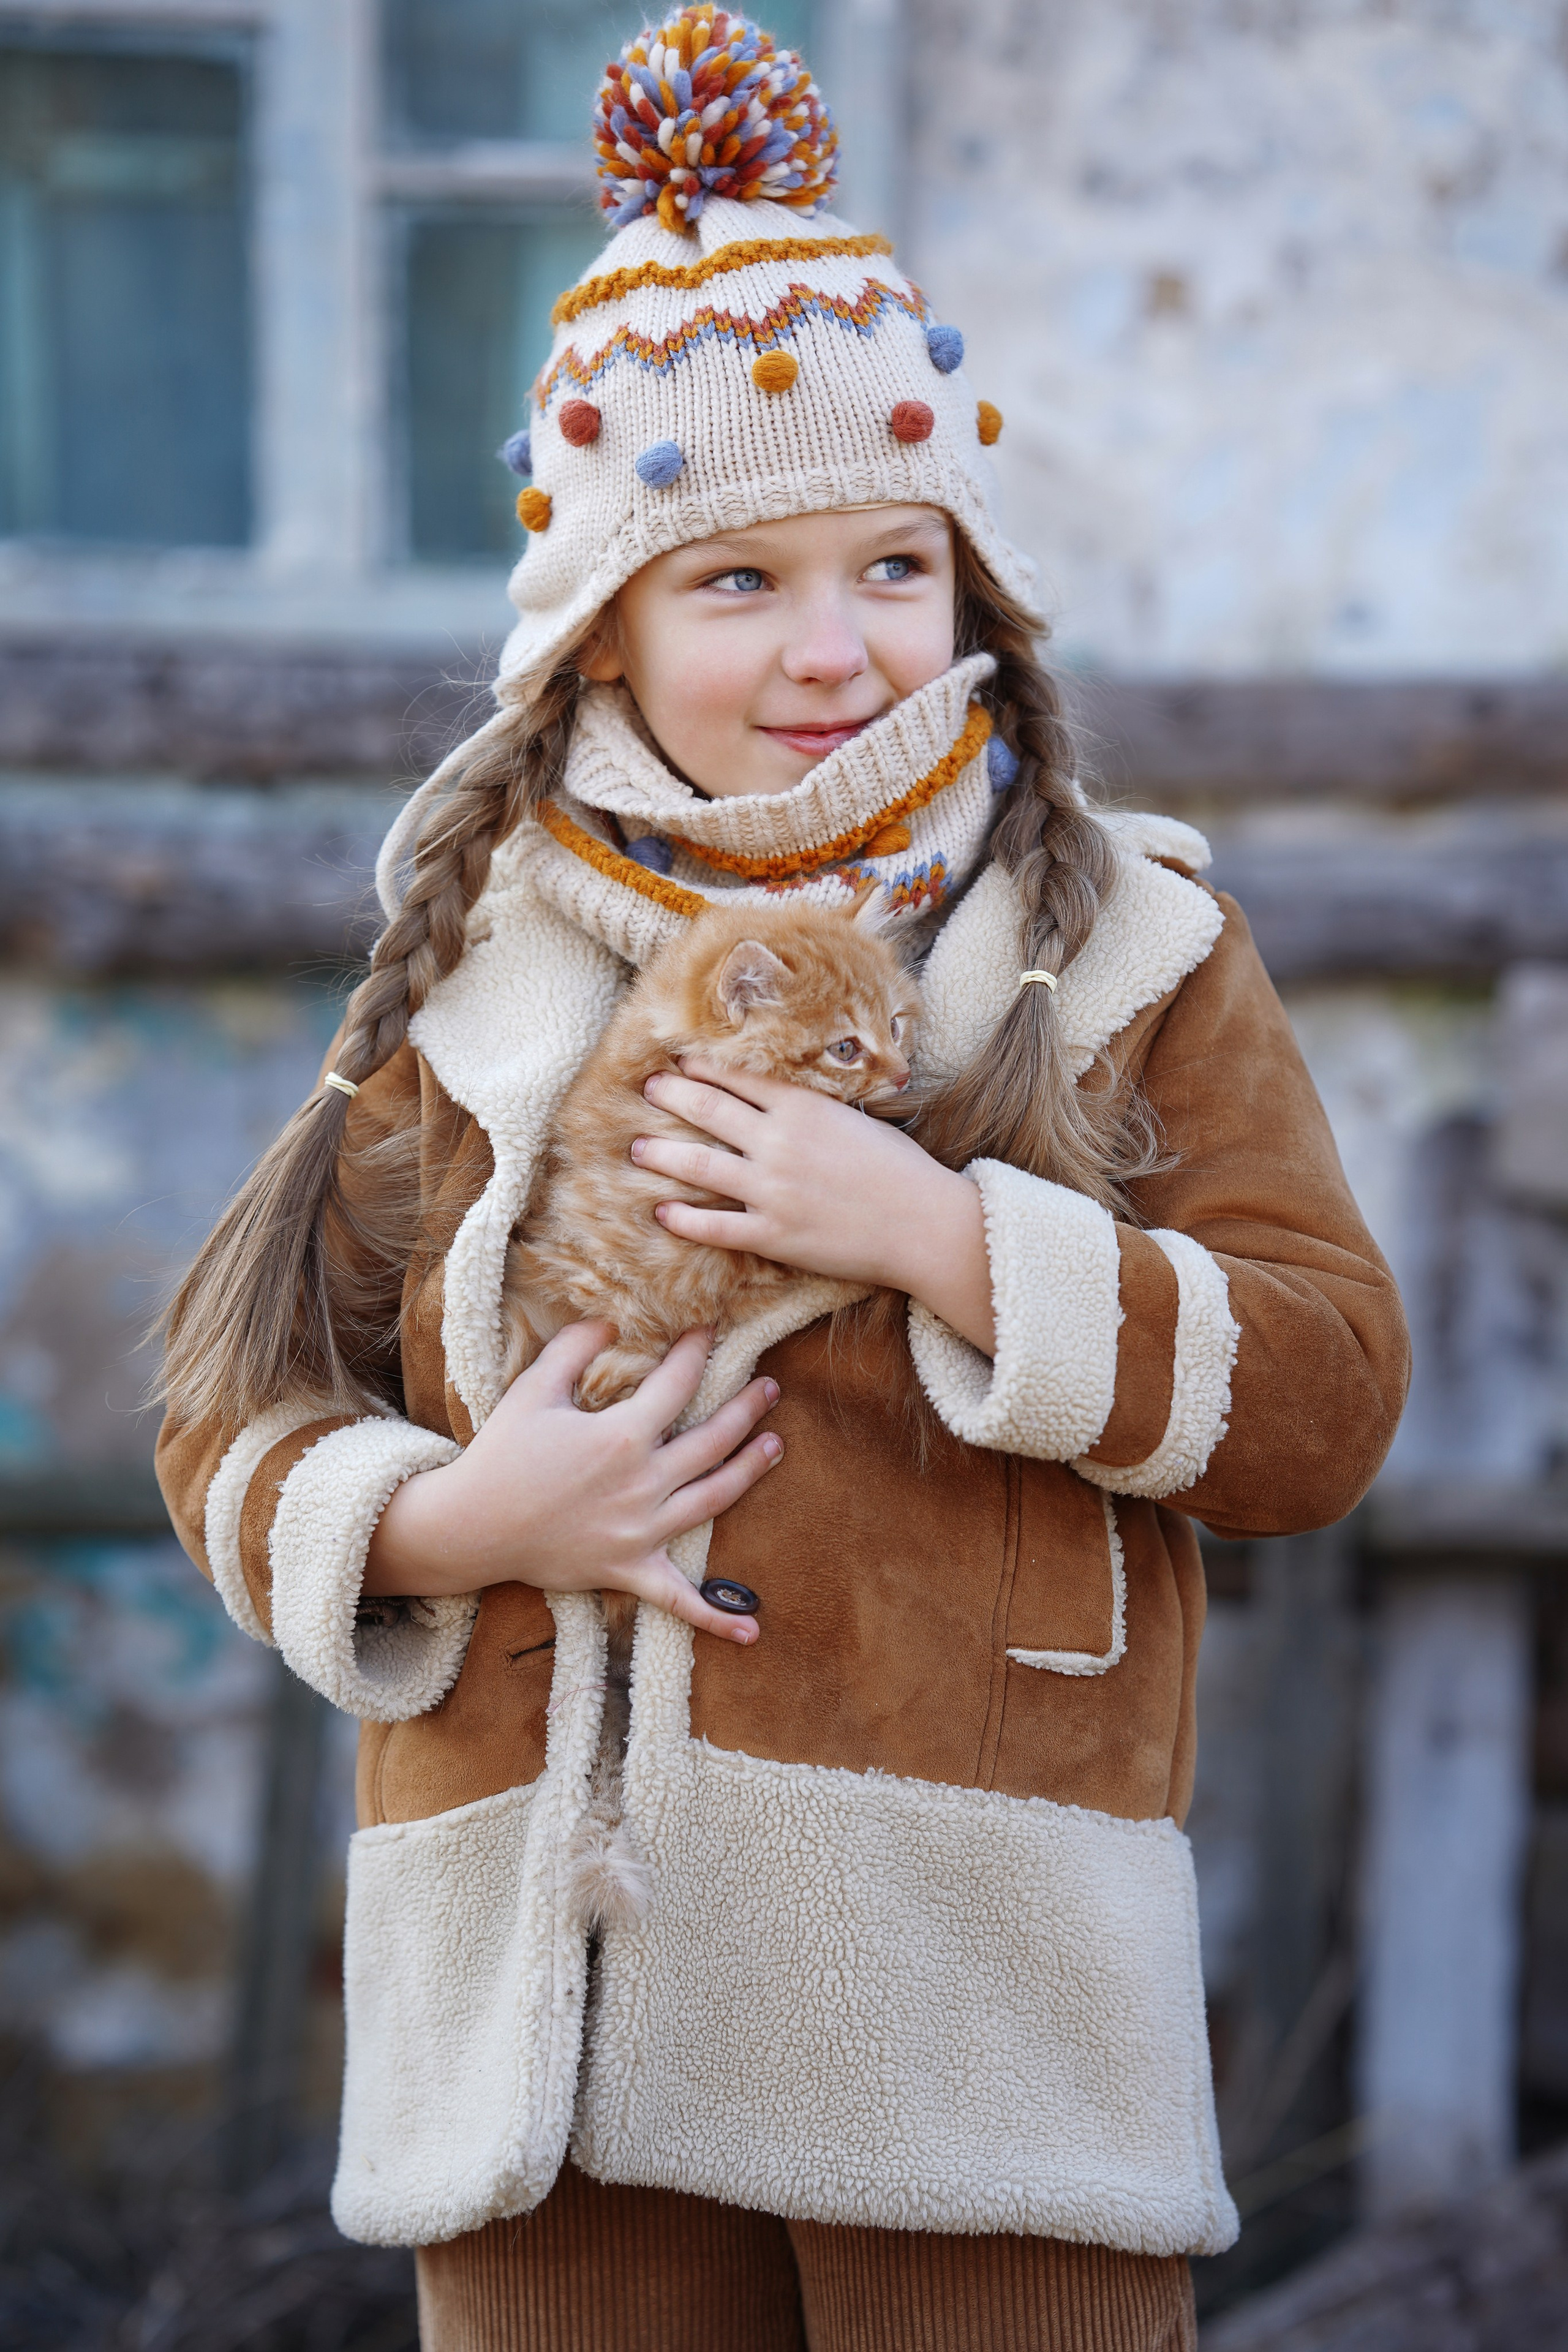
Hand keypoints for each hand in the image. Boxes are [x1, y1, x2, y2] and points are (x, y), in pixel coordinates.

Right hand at [361, 1323, 779, 1642]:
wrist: (472, 1527)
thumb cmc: (503, 1455)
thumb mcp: (533, 1389)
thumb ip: (574, 1348)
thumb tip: (610, 1319)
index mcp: (622, 1437)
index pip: (678, 1384)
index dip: (697, 1351)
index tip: (710, 1331)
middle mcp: (642, 1484)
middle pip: (714, 1440)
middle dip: (746, 1408)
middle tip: (769, 1387)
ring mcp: (641, 1532)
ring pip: (715, 1499)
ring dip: (750, 1470)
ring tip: (776, 1445)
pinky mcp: (630, 1571)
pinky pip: (680, 1600)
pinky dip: (715, 1619)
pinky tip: (752, 1633)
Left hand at [633, 1057, 996, 1352]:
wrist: (924, 1225)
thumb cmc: (901, 1169)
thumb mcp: (859, 1119)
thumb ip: (816, 1109)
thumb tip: (786, 1097)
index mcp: (803, 1107)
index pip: (739, 1077)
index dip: (702, 1067)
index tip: (678, 1060)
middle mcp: (779, 1143)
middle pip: (709, 1110)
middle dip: (671, 1096)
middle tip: (646, 1090)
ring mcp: (772, 1190)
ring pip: (699, 1165)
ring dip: (661, 1155)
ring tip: (635, 1148)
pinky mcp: (773, 1234)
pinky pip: (716, 1225)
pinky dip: (685, 1219)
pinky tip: (663, 1212)